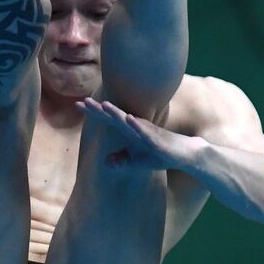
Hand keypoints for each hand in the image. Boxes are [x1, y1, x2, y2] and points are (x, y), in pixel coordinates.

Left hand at [76, 97, 199, 170]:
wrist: (185, 154)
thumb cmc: (161, 154)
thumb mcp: (138, 161)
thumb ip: (122, 159)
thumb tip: (105, 161)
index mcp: (130, 131)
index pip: (108, 119)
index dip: (93, 112)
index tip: (77, 104)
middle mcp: (137, 127)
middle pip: (114, 116)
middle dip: (99, 109)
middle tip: (82, 101)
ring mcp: (148, 132)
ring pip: (129, 121)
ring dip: (116, 113)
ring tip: (103, 105)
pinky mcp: (158, 140)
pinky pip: (146, 132)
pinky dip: (137, 125)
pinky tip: (129, 119)